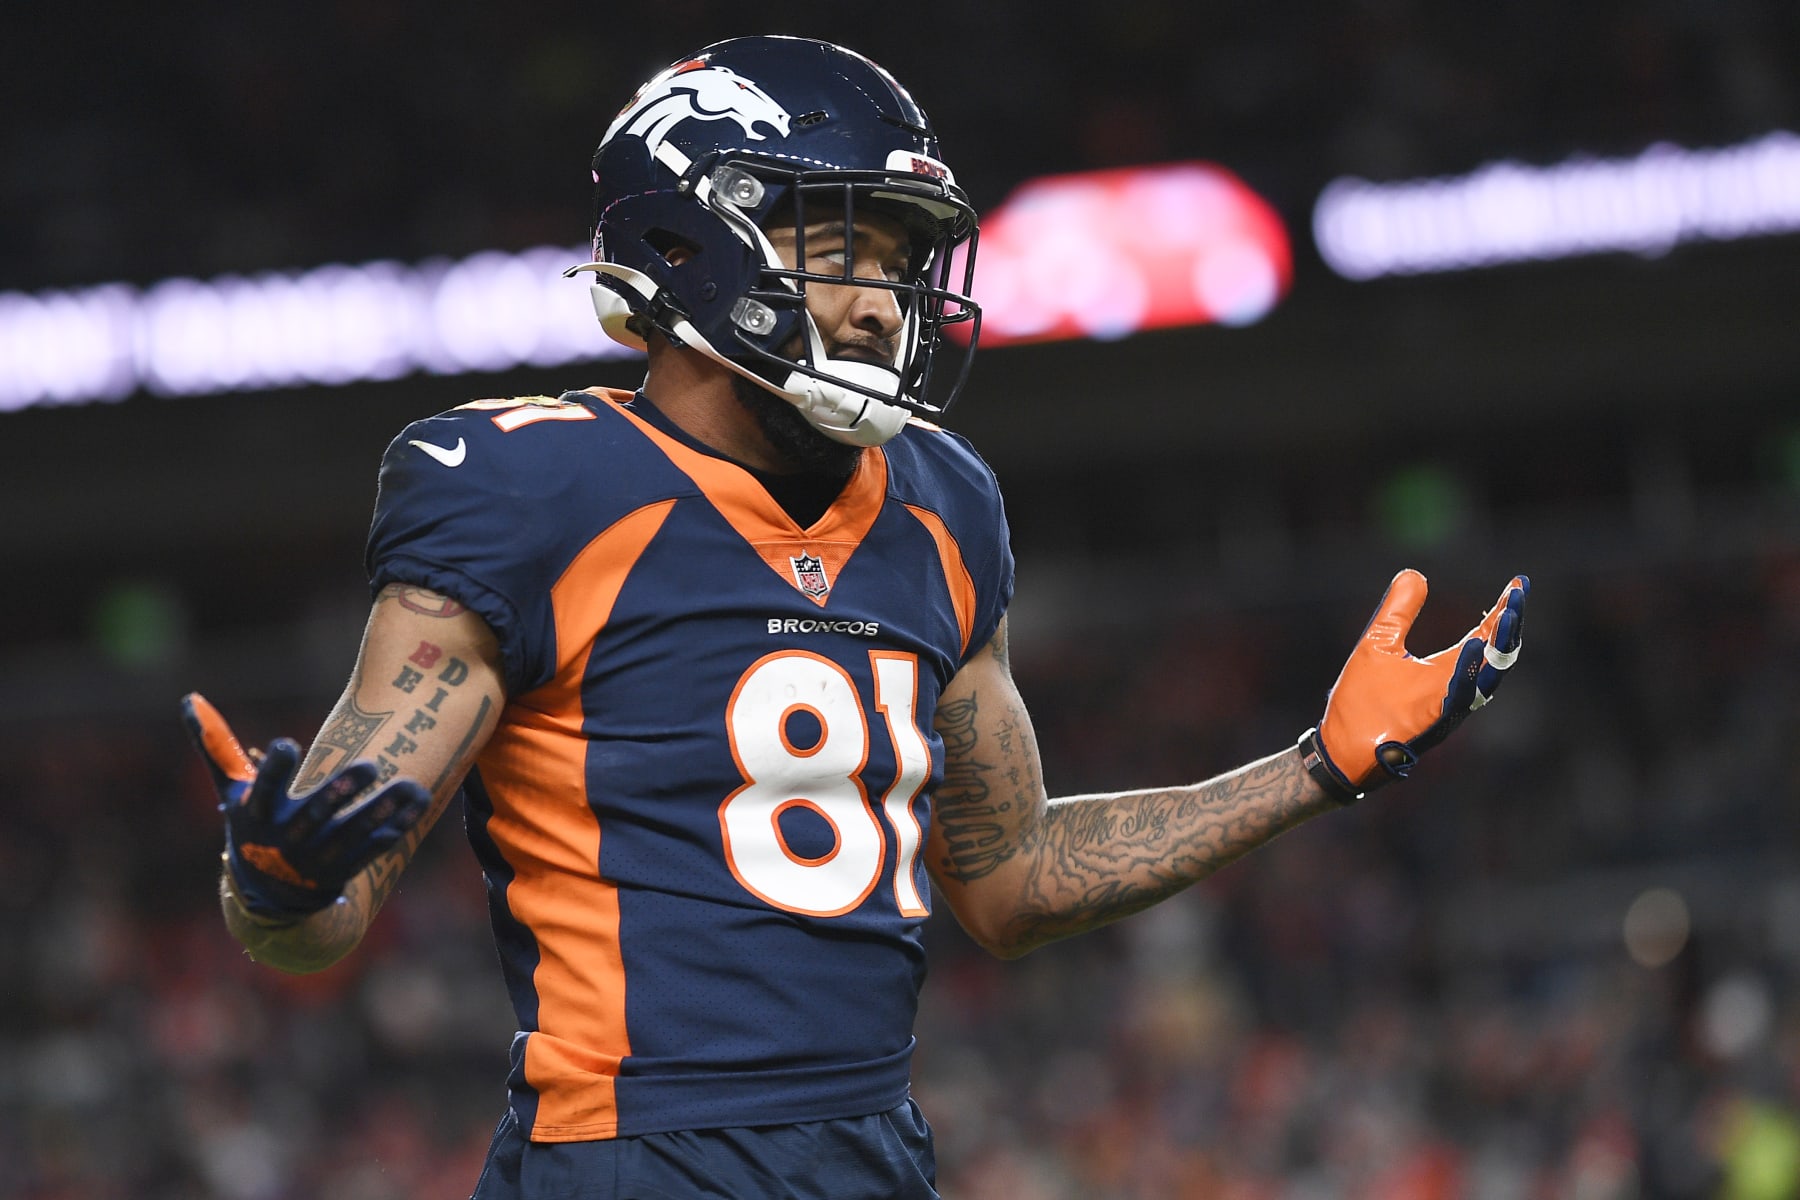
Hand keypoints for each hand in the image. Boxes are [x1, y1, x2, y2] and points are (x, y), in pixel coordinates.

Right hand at [182, 693, 431, 919]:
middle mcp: (286, 838)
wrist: (268, 895)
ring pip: (352, 833)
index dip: (274, 769)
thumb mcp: (232, 791)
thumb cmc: (252, 827)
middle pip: (315, 814)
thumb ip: (217, 746)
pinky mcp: (341, 870)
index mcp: (256, 814)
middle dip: (341, 791)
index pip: (262, 790)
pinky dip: (396, 827)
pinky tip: (418, 802)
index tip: (286, 743)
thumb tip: (189, 697)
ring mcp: (315, 858)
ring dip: (382, 809)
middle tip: (369, 764)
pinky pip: (372, 850)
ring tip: (411, 784)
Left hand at [1300, 570, 1528, 802]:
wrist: (1338, 749)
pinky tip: (1474, 646)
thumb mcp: (1378, 644)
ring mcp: (1445, 708)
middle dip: (1510, 624)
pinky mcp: (1430, 724)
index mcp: (1447, 671)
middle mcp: (1455, 690)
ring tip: (1507, 613)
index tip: (1520, 583)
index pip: (1487, 636)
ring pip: (1485, 677)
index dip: (1504, 611)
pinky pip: (1456, 698)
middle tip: (1518, 594)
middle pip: (1497, 655)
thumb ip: (1398, 611)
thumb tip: (1415, 574)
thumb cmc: (1361, 701)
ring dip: (1498, 645)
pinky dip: (1467, 673)